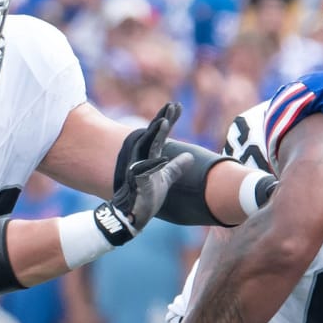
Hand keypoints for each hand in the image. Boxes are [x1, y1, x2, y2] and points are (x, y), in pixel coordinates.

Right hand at [108, 101, 184, 236]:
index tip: (177, 106)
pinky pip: (144, 173)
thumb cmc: (146, 197)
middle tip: (172, 105)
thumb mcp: (165, 180)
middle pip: (152, 136)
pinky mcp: (137, 185)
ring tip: (164, 122)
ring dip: (154, 136)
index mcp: (150, 158)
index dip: (169, 120)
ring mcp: (138, 171)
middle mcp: (142, 160)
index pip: (160, 135)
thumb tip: (190, 156)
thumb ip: (176, 167)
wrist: (133, 216)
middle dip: (162, 120)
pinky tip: (162, 159)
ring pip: (146, 149)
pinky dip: (153, 166)